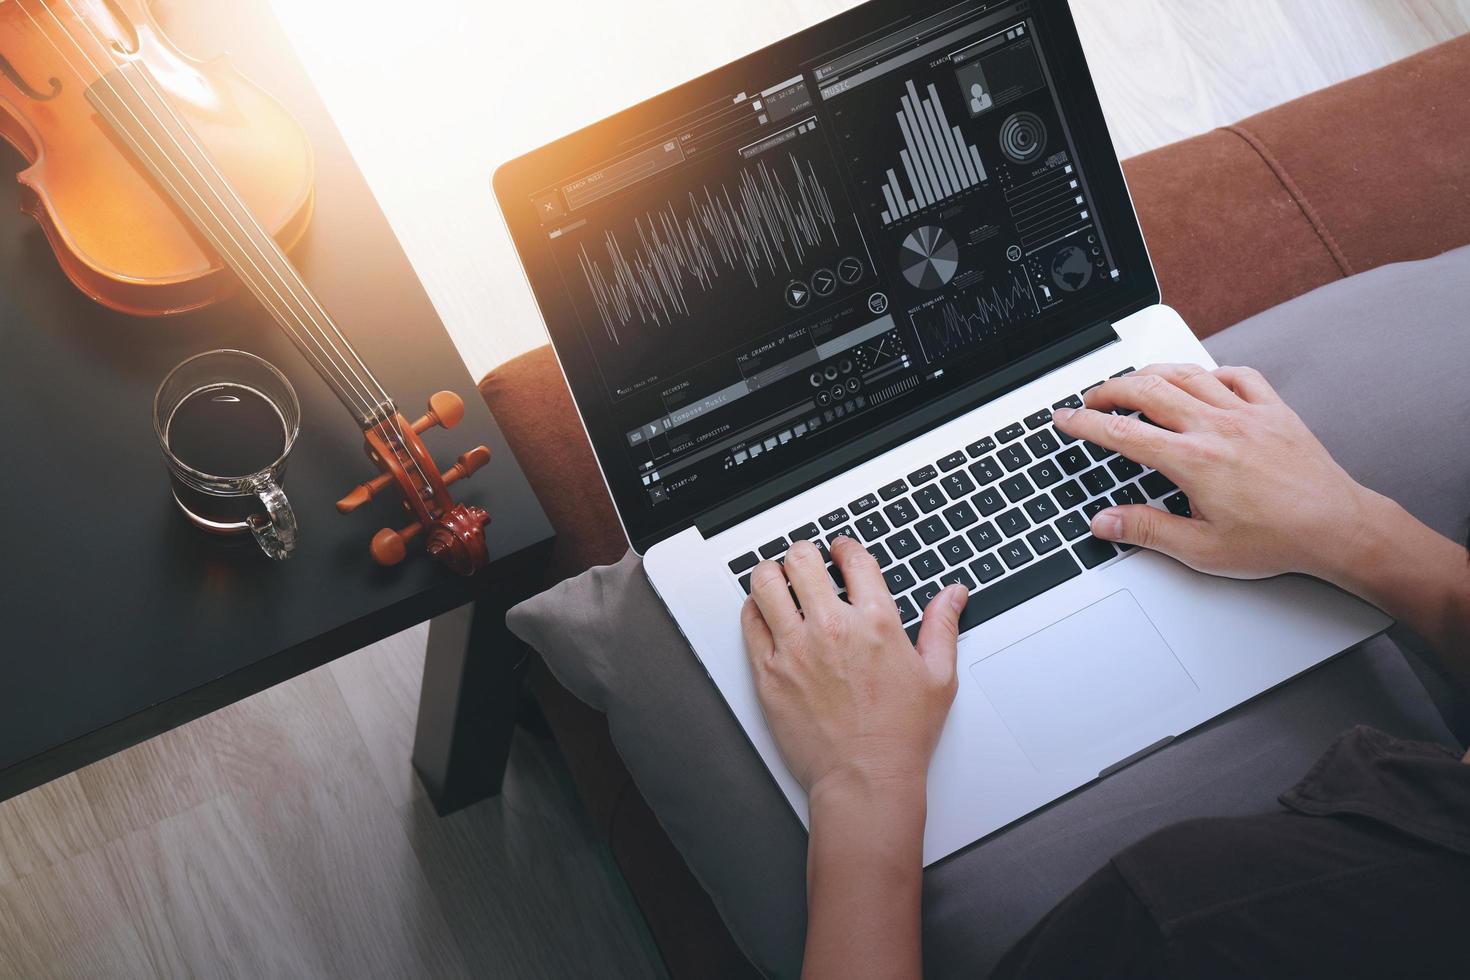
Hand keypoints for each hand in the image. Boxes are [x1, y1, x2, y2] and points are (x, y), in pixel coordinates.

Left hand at [740, 536, 967, 799]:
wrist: (864, 778)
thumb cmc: (900, 735)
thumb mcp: (938, 677)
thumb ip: (943, 626)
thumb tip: (952, 594)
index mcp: (875, 622)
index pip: (853, 559)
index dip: (845, 547)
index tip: (840, 551)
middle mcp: (832, 628)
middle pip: (802, 559)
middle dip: (805, 555)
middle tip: (807, 563)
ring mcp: (795, 648)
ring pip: (767, 582)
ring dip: (773, 574)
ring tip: (780, 580)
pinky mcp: (769, 672)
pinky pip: (750, 621)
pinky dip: (755, 609)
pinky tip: (765, 614)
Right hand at [1052, 363, 1378, 579]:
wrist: (1338, 528)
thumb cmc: (1278, 539)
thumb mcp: (1202, 549)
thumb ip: (1147, 530)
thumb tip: (1104, 522)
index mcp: (1194, 461)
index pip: (1124, 434)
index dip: (1086, 424)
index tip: (1065, 419)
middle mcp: (1218, 428)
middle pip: (1148, 390)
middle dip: (1110, 389)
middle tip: (1091, 400)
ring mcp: (1247, 413)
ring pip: (1187, 374)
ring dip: (1151, 374)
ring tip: (1132, 383)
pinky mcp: (1274, 409)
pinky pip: (1237, 374)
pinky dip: (1210, 372)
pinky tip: (1200, 381)